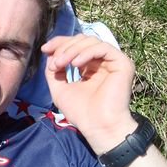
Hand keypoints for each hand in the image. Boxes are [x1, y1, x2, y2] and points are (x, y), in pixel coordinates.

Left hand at [42, 34, 135, 153]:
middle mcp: (102, 62)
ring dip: (72, 50)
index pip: (75, 45)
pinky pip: (103, 47)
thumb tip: (50, 53)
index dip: (59, 43)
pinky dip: (86, 52)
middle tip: (54, 63)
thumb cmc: (81, 112)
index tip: (44, 49)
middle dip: (64, 47)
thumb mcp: (59, 88)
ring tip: (61, 64)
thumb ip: (54, 70)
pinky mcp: (122, 63)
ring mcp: (112, 62)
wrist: (98, 127)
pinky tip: (75, 64)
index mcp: (89, 67)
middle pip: (82, 40)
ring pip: (91, 41)